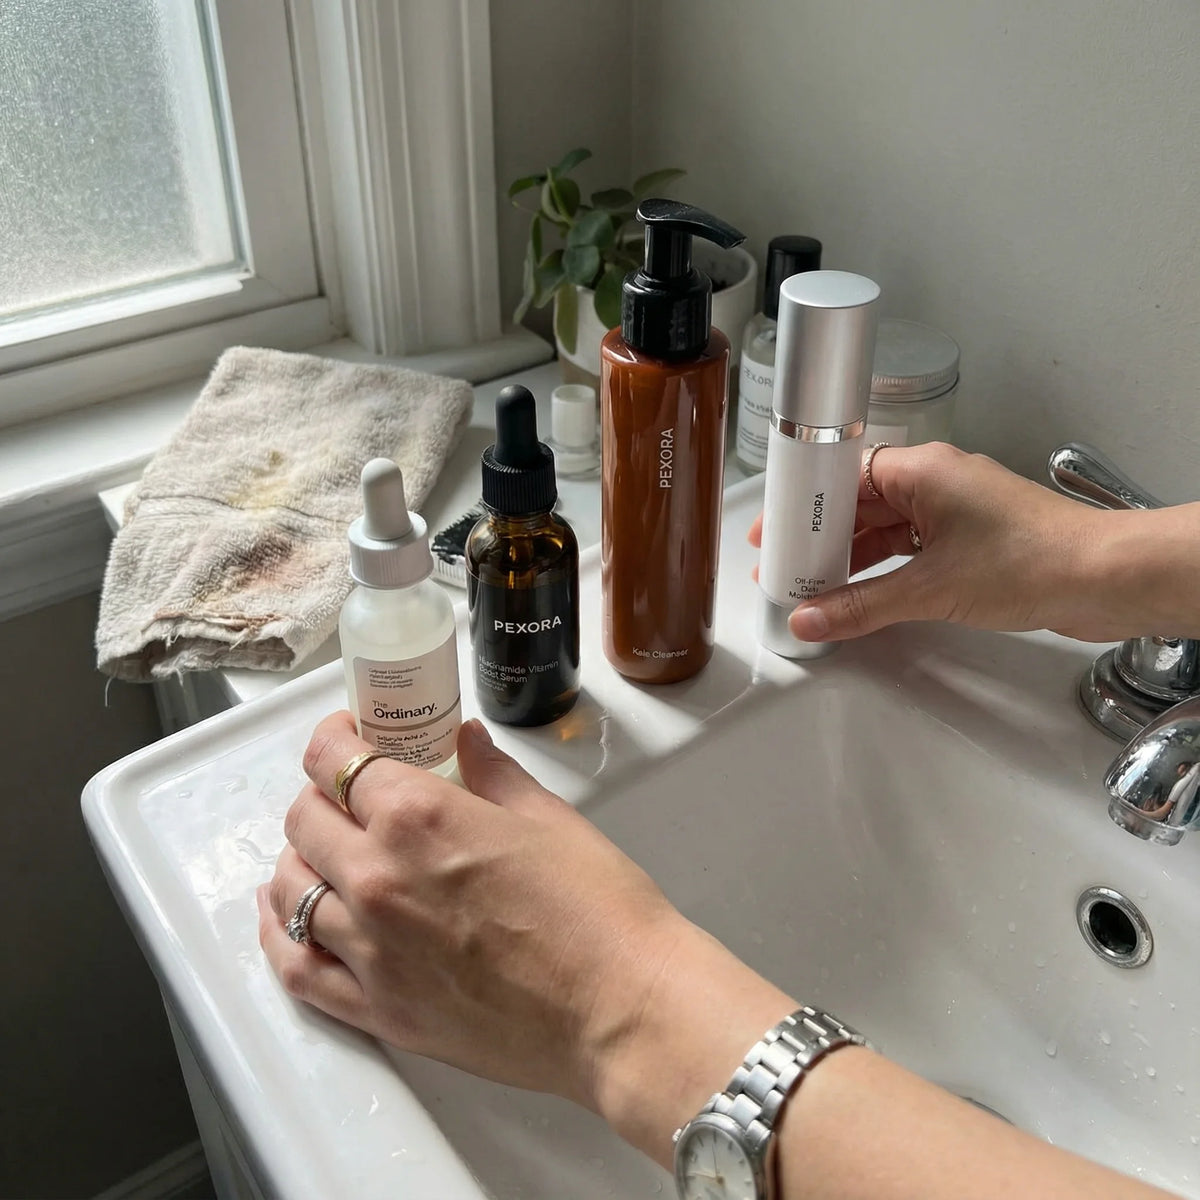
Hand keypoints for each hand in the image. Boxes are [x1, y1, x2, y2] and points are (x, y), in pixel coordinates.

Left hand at [259, 713, 792, 1161]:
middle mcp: (377, 878)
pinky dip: (278, 934)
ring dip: (299, 858)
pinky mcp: (377, 1011)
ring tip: (324, 853)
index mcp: (418, 817)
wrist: (621, 1008)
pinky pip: (295, 967)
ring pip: (288, 888)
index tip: (346, 736)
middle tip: (349, 795)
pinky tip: (286, 916)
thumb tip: (465, 741)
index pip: (336, 760)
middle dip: (321, 794)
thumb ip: (491, 773)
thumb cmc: (599, 908)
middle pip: (304, 819)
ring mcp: (369, 950)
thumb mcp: (547, 817)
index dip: (334, 738)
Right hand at [748, 442, 1162, 643]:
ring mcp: (956, 510)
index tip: (775, 533)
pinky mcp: (972, 539)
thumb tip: (813, 618)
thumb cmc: (1035, 560)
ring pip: (886, 528)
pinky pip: (911, 548)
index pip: (842, 477)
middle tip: (788, 568)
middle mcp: (937, 482)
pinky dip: (885, 569)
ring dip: (853, 557)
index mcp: (923, 470)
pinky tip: (865, 594)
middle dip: (823, 538)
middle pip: (860, 503)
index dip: (804, 506)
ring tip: (816, 587)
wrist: (1106, 578)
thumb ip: (862, 606)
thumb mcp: (930, 588)